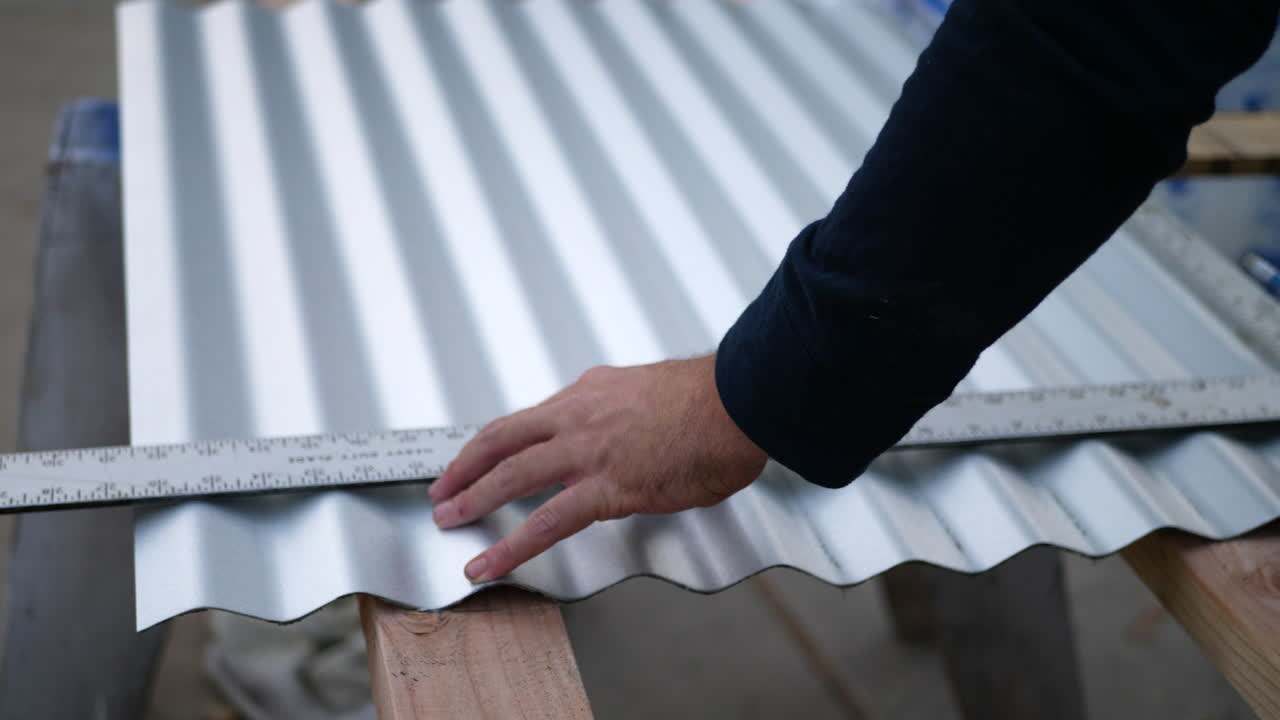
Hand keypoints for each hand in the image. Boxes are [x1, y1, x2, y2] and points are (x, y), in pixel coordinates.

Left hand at [429, 354, 766, 582]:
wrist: (739, 401)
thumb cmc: (714, 401)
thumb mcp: (654, 395)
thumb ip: (627, 416)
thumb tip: (625, 436)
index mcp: (591, 393)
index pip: (529, 418)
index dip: (497, 442)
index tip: (480, 456)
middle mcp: (579, 416)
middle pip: (502, 439)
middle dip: (464, 466)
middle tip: (442, 488)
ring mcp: (589, 452)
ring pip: (512, 476)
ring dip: (473, 500)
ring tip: (448, 522)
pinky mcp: (607, 487)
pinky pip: (547, 521)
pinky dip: (511, 546)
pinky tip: (489, 563)